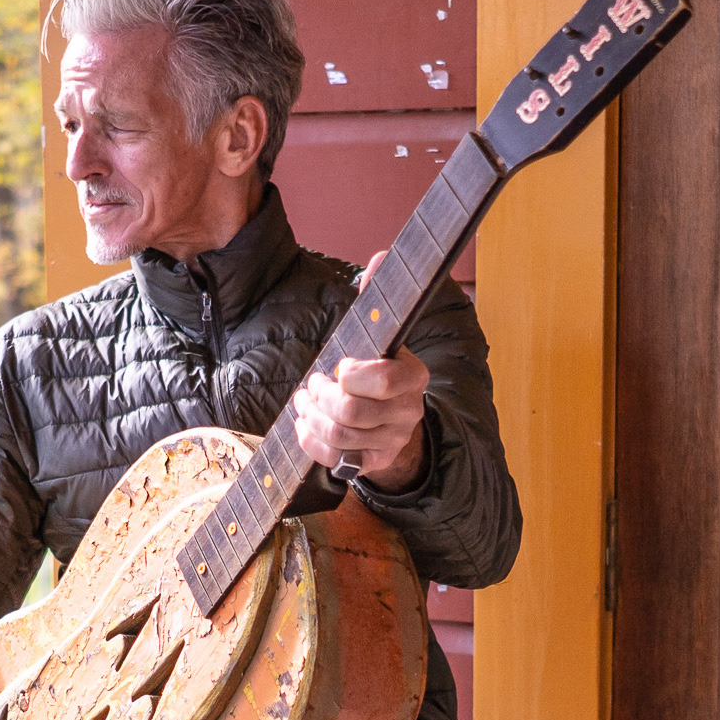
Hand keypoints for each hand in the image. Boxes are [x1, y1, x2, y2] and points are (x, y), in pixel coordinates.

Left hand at [292, 252, 429, 489]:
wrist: (390, 420)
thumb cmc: (376, 371)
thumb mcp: (378, 337)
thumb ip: (377, 300)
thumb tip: (381, 256)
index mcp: (413, 376)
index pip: (382, 381)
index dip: (350, 375)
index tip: (340, 366)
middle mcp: (409, 411)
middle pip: (352, 410)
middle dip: (321, 396)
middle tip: (313, 384)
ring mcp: (393, 440)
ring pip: (339, 434)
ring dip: (312, 415)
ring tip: (305, 401)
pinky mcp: (374, 462)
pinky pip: (334, 458)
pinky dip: (311, 439)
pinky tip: (305, 422)